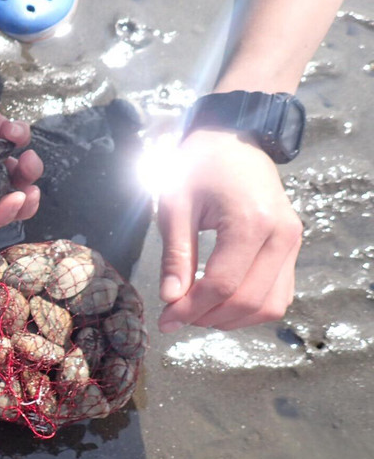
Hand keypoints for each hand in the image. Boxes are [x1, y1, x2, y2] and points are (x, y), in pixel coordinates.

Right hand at [0, 50, 43, 236]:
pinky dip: (21, 135)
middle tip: (31, 192)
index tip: (14, 200)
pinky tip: (9, 126)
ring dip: (30, 170)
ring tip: (28, 157)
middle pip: (4, 202)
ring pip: (17, 174)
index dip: (1, 216)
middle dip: (23, 201)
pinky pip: (18, 140)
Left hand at [156, 129, 302, 331]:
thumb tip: (171, 299)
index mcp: (252, 222)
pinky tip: (219, 302)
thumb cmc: (198, 167)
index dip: (191, 309)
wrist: (232, 139)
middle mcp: (282, 235)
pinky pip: (279, 294)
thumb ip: (176, 255)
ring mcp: (292, 242)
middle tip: (176, 317)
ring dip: (232, 318)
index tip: (165, 319)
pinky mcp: (292, 247)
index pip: (223, 284)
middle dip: (208, 317)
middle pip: (248, 300)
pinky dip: (250, 307)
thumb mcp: (175, 206)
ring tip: (196, 311)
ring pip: (270, 305)